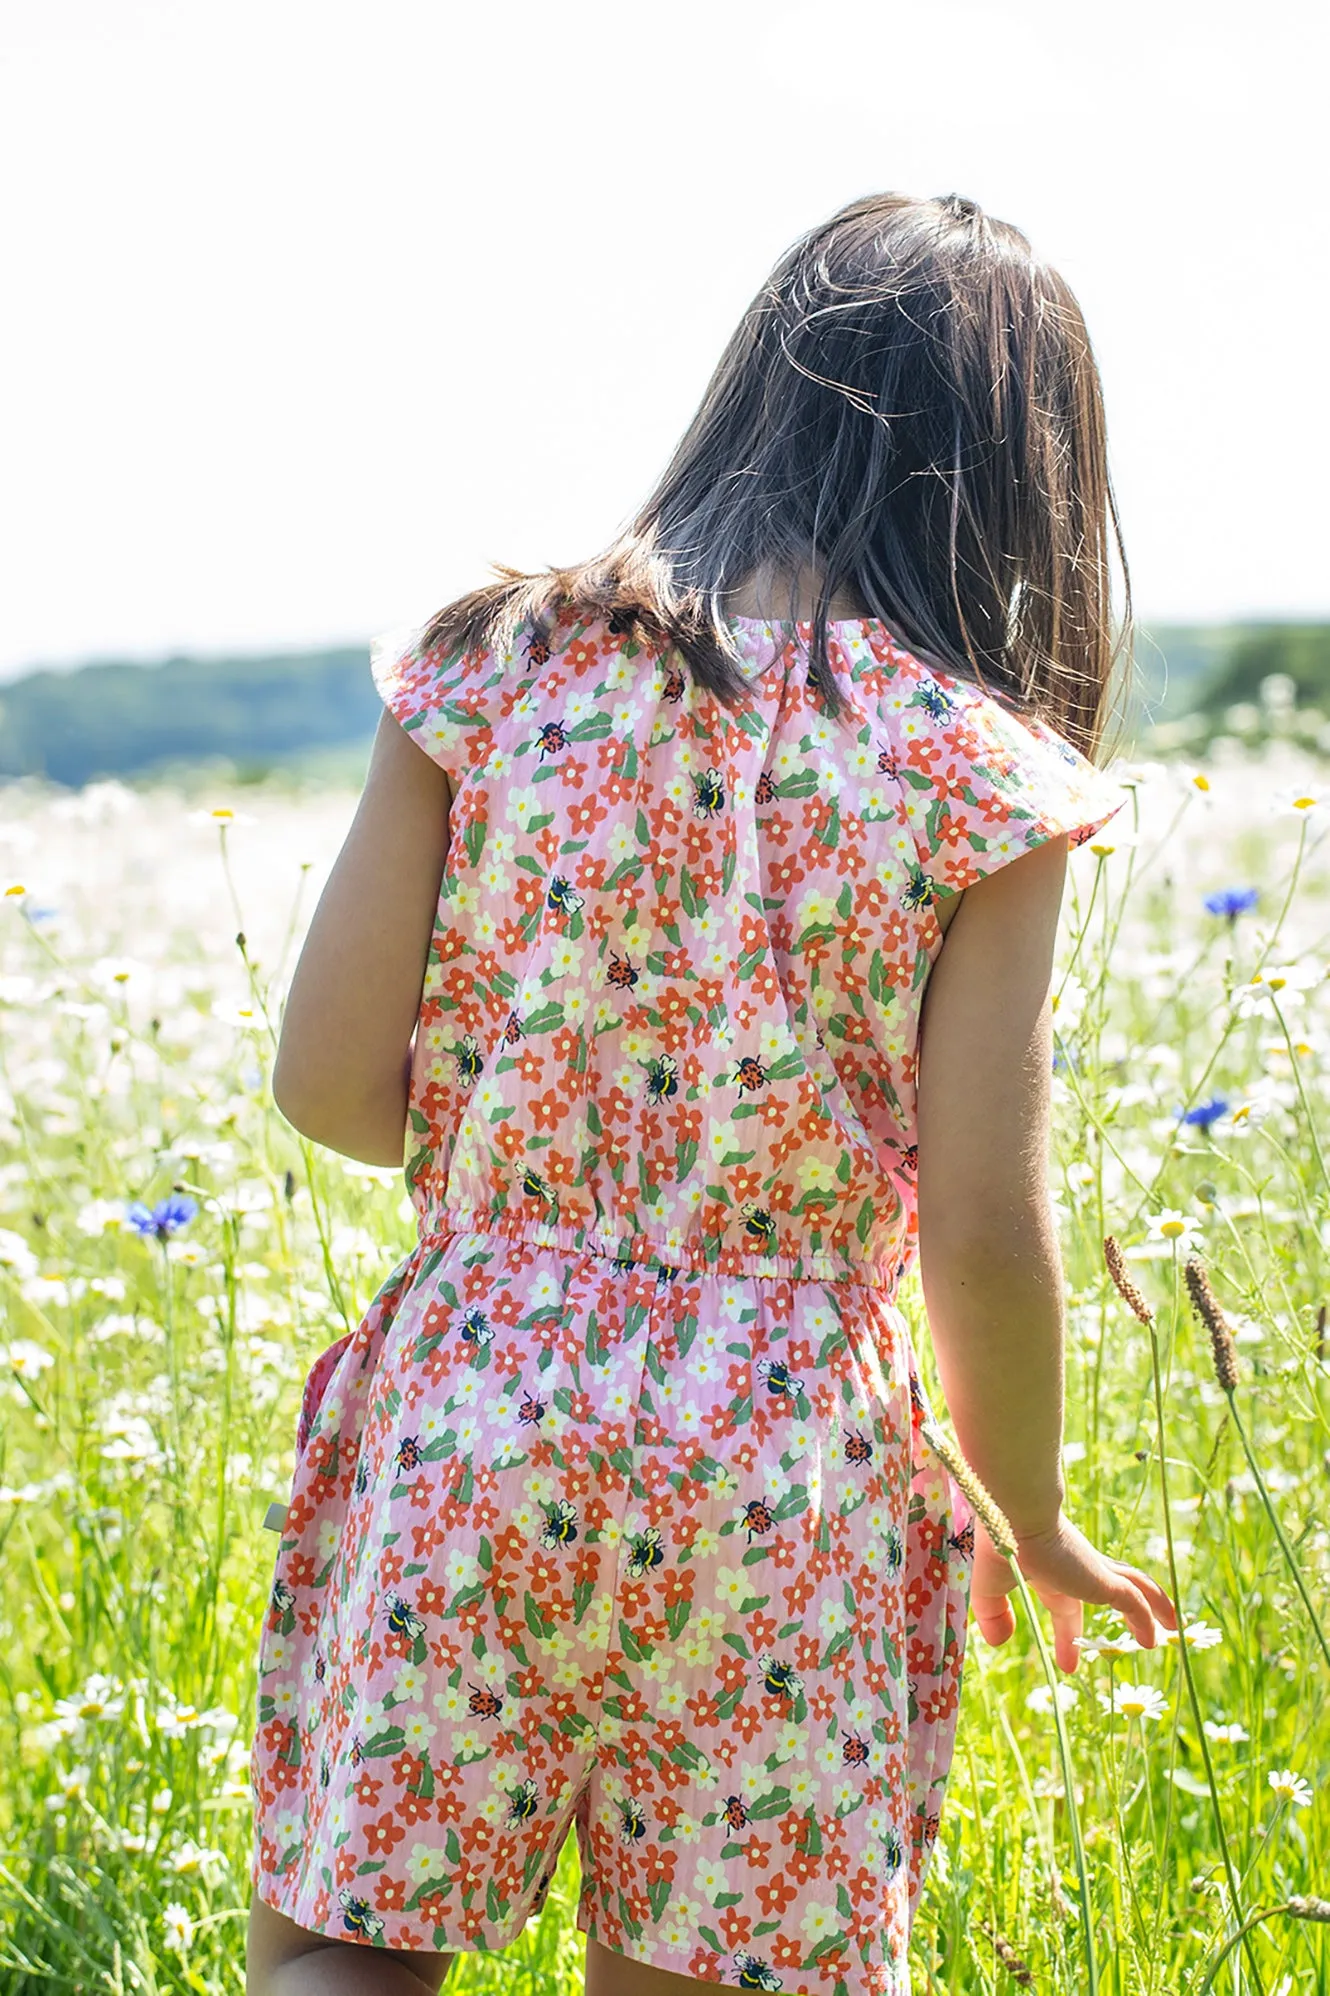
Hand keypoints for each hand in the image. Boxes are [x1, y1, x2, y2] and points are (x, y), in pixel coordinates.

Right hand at [969, 1513, 1177, 1673]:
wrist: (1013, 1513)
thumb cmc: (998, 1545)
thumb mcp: (989, 1589)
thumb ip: (993, 1614)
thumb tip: (999, 1641)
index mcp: (1048, 1571)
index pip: (1065, 1605)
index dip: (1067, 1633)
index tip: (1068, 1663)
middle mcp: (1076, 1570)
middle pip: (1113, 1591)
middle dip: (1128, 1616)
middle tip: (1144, 1642)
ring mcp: (1093, 1573)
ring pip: (1137, 1588)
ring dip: (1156, 1606)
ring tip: (1172, 1625)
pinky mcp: (1103, 1580)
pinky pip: (1135, 1603)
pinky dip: (1148, 1619)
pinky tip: (1154, 1639)